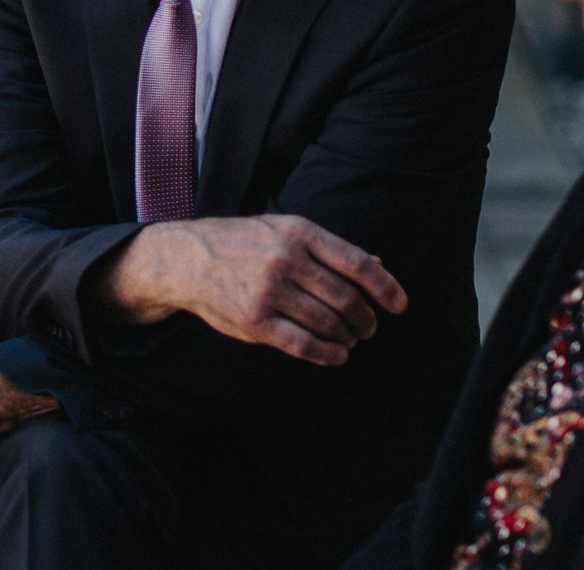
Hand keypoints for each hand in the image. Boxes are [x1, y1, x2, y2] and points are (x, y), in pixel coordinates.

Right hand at [106, 214, 407, 365]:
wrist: (184, 258)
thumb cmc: (239, 242)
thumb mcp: (281, 229)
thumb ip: (327, 249)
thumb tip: (378, 265)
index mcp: (298, 232)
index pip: (358, 264)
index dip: (386, 289)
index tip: (399, 306)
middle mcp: (285, 259)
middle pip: (347, 299)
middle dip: (366, 319)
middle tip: (369, 328)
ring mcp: (269, 291)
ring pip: (329, 324)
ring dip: (348, 337)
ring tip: (350, 340)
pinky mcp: (255, 321)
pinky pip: (304, 345)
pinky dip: (328, 354)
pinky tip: (336, 355)